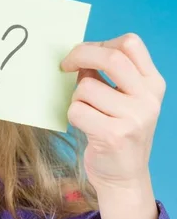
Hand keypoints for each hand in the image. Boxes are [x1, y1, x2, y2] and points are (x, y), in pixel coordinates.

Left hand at [60, 33, 165, 190]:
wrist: (123, 175)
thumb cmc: (115, 129)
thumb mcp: (123, 98)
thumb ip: (108, 75)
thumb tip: (78, 54)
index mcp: (152, 83)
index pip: (130, 44)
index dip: (99, 43)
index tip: (82, 54)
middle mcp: (148, 99)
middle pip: (111, 57)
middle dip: (80, 55)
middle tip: (65, 66)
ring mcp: (134, 118)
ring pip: (86, 87)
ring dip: (76, 97)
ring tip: (87, 111)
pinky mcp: (114, 135)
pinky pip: (77, 110)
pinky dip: (73, 115)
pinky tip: (85, 126)